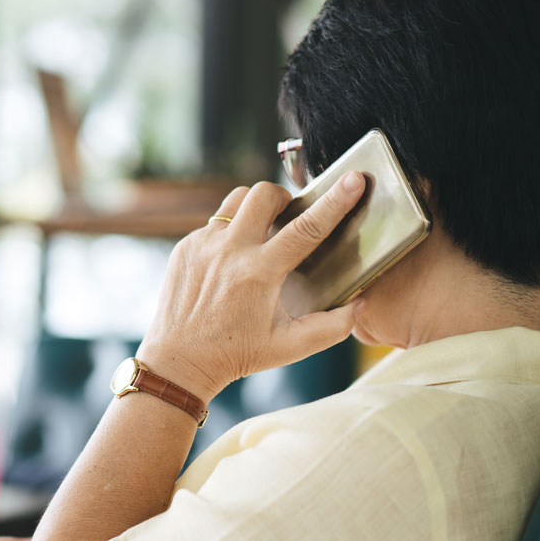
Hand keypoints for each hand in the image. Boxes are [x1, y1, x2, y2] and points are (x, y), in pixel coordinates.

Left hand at [137, 173, 366, 401]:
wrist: (179, 361)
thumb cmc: (237, 354)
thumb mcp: (291, 347)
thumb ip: (333, 327)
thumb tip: (360, 304)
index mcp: (260, 273)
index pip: (306, 228)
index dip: (334, 201)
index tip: (353, 180)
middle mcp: (230, 251)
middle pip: (265, 194)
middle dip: (284, 198)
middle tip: (290, 218)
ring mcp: (203, 245)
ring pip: (237, 198)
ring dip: (256, 207)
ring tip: (262, 232)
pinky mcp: (185, 247)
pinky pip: (214, 222)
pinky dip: (230, 231)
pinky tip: (232, 258)